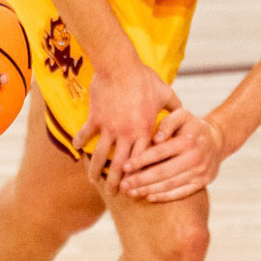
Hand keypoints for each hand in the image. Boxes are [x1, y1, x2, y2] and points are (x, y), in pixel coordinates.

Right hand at [78, 60, 178, 193]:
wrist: (120, 66)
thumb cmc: (144, 78)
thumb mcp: (165, 92)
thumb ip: (174, 106)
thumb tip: (183, 112)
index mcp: (145, 131)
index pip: (143, 162)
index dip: (140, 177)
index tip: (137, 188)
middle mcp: (127, 134)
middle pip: (121, 166)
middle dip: (117, 183)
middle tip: (114, 194)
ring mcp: (110, 128)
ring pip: (101, 156)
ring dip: (96, 171)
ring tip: (93, 180)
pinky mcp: (95, 118)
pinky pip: (86, 134)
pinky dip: (80, 142)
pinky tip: (76, 149)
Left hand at [117, 105, 224, 202]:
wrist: (217, 141)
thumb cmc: (192, 127)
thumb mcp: (182, 116)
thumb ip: (168, 122)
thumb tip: (156, 138)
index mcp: (188, 141)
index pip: (159, 153)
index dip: (141, 161)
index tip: (124, 167)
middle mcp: (194, 159)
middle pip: (163, 172)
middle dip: (140, 180)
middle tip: (123, 185)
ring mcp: (199, 173)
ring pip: (170, 185)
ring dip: (148, 190)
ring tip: (131, 192)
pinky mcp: (202, 183)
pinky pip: (181, 193)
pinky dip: (164, 196)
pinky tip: (148, 197)